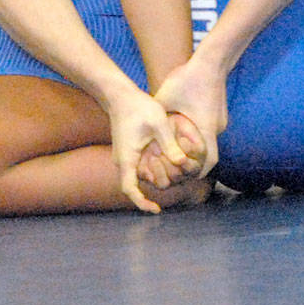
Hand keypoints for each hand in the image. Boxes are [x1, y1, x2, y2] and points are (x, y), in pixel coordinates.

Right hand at [105, 87, 193, 213]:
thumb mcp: (159, 124)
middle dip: (153, 187)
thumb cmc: (138, 107)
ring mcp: (123, 156)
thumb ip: (170, 144)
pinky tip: (164, 161)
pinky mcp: (127, 150)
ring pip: (137, 175)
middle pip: (135, 185)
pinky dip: (151, 167)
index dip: (141, 202)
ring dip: (154, 175)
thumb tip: (182, 163)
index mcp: (126, 158)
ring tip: (173, 169)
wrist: (120, 95)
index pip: (129, 189)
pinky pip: (138, 165)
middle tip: (175, 181)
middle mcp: (121, 161)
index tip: (156, 209)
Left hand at [152, 57, 229, 178]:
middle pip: (208, 155)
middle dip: (194, 164)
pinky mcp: (219, 113)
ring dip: (195, 148)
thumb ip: (155, 116)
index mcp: (205, 128)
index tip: (183, 177)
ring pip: (208, 142)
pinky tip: (185, 130)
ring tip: (177, 148)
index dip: (196, 173)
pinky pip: (209, 130)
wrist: (211, 59)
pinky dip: (198, 136)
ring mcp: (220, 120)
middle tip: (176, 166)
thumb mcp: (166, 97)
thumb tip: (139, 131)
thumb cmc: (188, 77)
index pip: (208, 162)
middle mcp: (216, 128)